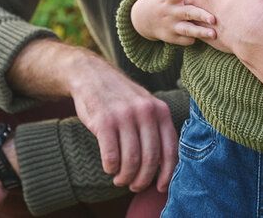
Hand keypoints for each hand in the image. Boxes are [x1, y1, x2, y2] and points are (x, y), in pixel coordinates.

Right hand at [64, 53, 177, 192]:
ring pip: (131, 160)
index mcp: (160, 110)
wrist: (92, 75)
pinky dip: (111, 168)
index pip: (170, 149)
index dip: (167, 173)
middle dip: (142, 179)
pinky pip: (111, 156)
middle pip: (150, 158)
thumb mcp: (145, 106)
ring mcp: (125, 116)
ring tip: (120, 180)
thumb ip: (155, 129)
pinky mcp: (104, 121)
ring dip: (125, 177)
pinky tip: (109, 168)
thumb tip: (164, 165)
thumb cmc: (120, 99)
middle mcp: (146, 112)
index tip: (160, 187)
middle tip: (134, 186)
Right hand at [131, 0, 216, 44]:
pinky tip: (201, 37)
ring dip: (201, 32)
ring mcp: (170, 26)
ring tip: (214, 34)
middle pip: (187, 13)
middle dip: (200, 16)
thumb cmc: (159, 0)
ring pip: (187, 30)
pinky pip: (185, 40)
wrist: (140, 20)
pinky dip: (193, 39)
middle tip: (213, 19)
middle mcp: (170, 12)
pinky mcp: (171, 38)